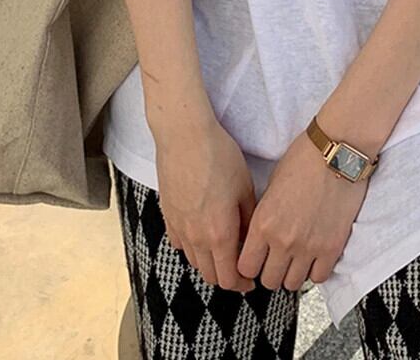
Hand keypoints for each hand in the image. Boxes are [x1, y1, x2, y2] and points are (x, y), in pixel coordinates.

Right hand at [151, 109, 256, 292]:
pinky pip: (180, 243)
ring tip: (224, 253)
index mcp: (220, 233)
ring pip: (194, 261)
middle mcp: (196, 237)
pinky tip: (202, 234)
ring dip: (210, 264)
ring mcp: (179, 227)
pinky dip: (192, 247)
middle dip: (227, 278)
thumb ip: (248, 220)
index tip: (252, 280)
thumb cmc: (219, 156)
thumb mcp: (245, 187)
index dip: (243, 284)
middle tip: (241, 270)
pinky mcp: (168, 215)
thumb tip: (251, 240)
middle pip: (210, 275)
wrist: (185, 136)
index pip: (229, 277)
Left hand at [236, 129, 369, 290]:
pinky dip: (315, 270)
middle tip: (276, 260)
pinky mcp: (332, 248)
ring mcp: (308, 247)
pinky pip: (318, 277)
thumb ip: (264, 217)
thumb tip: (260, 237)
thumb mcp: (272, 186)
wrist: (337, 152)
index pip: (245, 267)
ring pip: (292, 284)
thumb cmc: (304, 159)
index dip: (249, 265)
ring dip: (292, 273)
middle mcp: (283, 240)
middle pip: (268, 281)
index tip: (255, 261)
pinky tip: (315, 256)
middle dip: (270, 271)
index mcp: (263, 223)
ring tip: (297, 258)